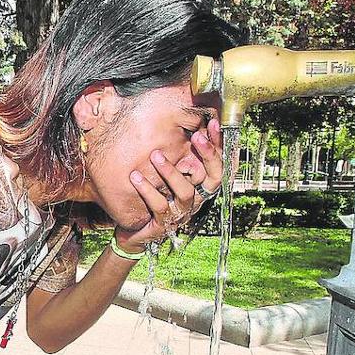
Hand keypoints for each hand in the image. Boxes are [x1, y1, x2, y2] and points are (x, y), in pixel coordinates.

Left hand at [117, 116, 223, 252]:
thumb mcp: (165, 175)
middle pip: (214, 178)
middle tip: (196, 137)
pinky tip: (136, 178)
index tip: (213, 124)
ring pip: (185, 192)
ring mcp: (181, 213)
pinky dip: (148, 191)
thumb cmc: (152, 198)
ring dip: (171, 172)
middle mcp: (195, 200)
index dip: (219, 146)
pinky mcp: (164, 224)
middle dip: (207, 156)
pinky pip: (160, 206)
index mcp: (199, 186)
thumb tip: (179, 122)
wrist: (135, 233)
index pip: (218, 164)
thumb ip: (175, 155)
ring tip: (155, 156)